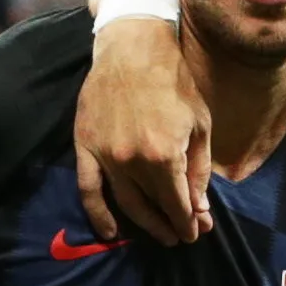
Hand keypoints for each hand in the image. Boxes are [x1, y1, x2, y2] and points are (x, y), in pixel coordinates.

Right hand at [72, 19, 208, 244]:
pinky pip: (89, 189)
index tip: (196, 232)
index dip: (188, 221)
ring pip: (124, 202)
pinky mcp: (86, 148)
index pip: (178, 203)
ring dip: (143, 224)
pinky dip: (98, 214)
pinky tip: (110, 232)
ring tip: (159, 234)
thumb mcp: (199, 124)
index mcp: (165, 155)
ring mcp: (106, 156)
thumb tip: (199, 206)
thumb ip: (199, 169)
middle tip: (180, 236)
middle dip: (170, 225)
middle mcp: (133, 162)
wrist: (132, 49)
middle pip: (152, 206)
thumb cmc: (173, 82)